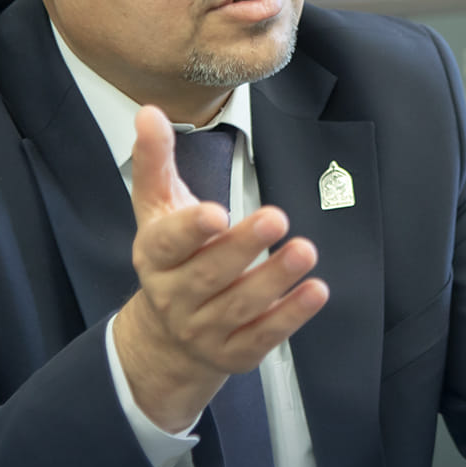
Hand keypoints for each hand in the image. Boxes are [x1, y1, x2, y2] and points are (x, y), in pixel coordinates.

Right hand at [111, 105, 327, 431]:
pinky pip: (262, 337)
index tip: (217, 212)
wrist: (166, 336)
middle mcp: (173, 297)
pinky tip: (316, 292)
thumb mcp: (159, 208)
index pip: (167, 243)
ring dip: (274, 279)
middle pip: (208, 274)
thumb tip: (149, 112)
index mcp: (154, 257)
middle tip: (277, 217)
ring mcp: (202, 329)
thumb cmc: (172, 256)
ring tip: (306, 251)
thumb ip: (156, 162)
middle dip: (243, 247)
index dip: (191, 230)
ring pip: (239, 306)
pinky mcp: (233, 353)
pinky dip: (290, 317)